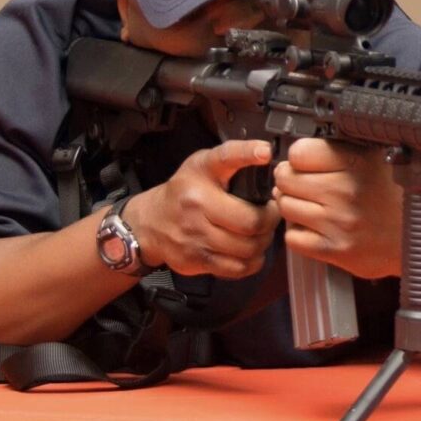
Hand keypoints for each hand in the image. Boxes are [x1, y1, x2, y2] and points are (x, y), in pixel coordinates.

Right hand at [133, 140, 280, 277]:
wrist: (150, 223)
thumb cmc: (185, 192)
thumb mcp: (202, 166)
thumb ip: (232, 161)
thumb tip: (268, 159)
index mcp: (201, 173)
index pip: (226, 157)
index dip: (247, 153)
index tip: (264, 152)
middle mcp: (197, 203)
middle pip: (251, 220)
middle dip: (270, 219)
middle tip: (271, 215)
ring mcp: (195, 235)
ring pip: (248, 248)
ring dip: (263, 242)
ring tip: (261, 233)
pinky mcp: (197, 260)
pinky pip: (238, 268)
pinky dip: (252, 261)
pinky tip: (250, 251)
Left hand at [274, 139, 404, 277]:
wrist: (417, 240)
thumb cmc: (393, 198)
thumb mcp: (375, 160)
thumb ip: (340, 150)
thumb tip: (295, 152)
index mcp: (357, 162)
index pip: (299, 152)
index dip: (298, 158)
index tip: (306, 164)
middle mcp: (347, 190)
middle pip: (285, 179)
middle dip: (290, 181)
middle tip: (304, 186)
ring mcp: (339, 222)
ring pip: (285, 206)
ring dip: (293, 206)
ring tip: (312, 206)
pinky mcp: (335, 249)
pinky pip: (292, 237)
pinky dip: (298, 233)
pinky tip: (316, 228)